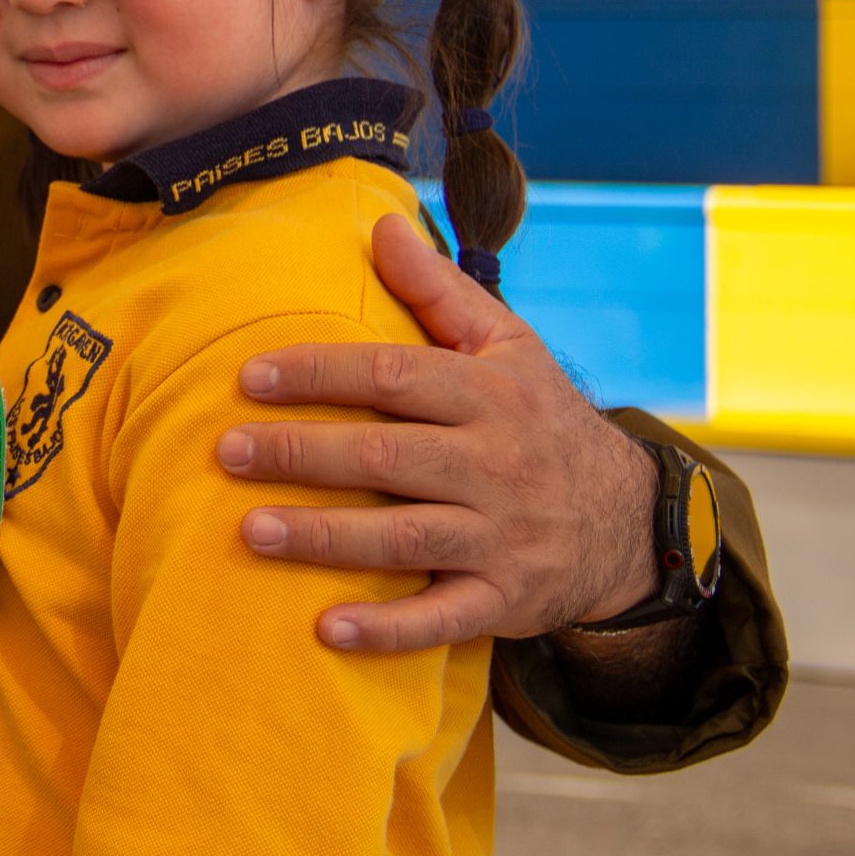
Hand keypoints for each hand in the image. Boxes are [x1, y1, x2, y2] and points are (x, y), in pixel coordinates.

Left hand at [215, 213, 657, 652]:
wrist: (629, 522)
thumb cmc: (540, 418)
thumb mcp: (508, 346)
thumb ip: (440, 289)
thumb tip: (380, 225)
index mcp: (488, 396)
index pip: (393, 377)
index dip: (319, 374)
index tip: (249, 376)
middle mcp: (495, 465)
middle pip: (386, 456)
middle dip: (301, 453)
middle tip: (225, 451)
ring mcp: (501, 537)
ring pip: (404, 537)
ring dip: (324, 539)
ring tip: (250, 532)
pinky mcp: (504, 600)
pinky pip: (442, 619)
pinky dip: (387, 629)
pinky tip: (326, 630)